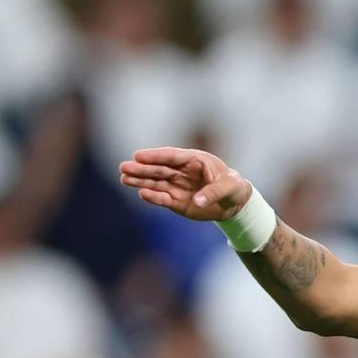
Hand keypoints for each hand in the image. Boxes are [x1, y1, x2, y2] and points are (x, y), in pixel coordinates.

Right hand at [118, 147, 251, 221]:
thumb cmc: (232, 187)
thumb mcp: (229, 187)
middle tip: (123, 167)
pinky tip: (142, 194)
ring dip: (140, 181)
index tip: (138, 155)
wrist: (234, 202)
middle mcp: (181, 172)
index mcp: (194, 160)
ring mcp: (177, 186)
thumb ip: (213, 192)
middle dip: (141, 168)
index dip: (154, 156)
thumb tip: (197, 201)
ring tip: (124, 179)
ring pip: (155, 182)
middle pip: (158, 168)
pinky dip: (152, 197)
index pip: (171, 156)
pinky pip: (162, 198)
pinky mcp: (176, 201)